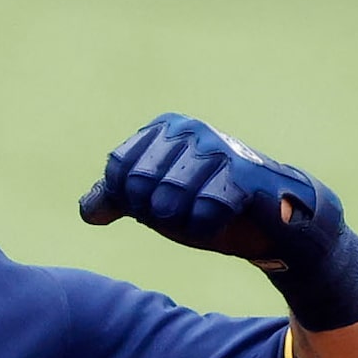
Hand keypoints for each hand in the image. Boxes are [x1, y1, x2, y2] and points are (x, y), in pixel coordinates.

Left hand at [79, 113, 357, 330]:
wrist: (270, 221)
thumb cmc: (209, 203)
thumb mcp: (155, 200)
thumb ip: (117, 199)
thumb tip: (87, 213)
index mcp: (163, 129)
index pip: (117, 173)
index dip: (133, 201)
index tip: (164, 199)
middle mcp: (188, 129)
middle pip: (139, 190)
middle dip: (159, 213)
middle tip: (189, 209)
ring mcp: (216, 148)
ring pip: (166, 206)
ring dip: (184, 223)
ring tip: (208, 212)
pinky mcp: (242, 174)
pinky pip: (201, 216)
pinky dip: (207, 229)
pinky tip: (224, 219)